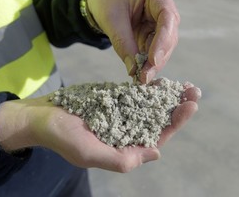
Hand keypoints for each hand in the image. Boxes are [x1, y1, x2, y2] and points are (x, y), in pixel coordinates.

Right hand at [0, 85, 199, 172]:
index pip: (158, 136)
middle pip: (159, 120)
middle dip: (177, 106)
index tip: (190, 105)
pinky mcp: (115, 102)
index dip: (176, 122)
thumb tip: (156, 153)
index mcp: (126, 148)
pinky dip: (149, 89)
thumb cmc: (63, 138)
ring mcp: (122, 115)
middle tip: (194, 90)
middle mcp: (128, 132)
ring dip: (168, 96)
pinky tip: (161, 80)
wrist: (43, 117)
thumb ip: (122, 158)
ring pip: (151, 106)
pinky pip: (137, 95)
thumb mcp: (90, 153)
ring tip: (184, 84)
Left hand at [87, 0, 179, 82]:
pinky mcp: (154, 34)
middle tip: (146, 76)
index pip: (167, 16)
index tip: (154, 60)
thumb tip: (134, 70)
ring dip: (154, 64)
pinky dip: (148, 63)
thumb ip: (124, 45)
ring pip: (165, 47)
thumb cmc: (106, 3)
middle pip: (169, 35)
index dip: (163, 40)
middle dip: (158, 58)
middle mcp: (162, 7)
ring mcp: (159, 22)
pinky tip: (142, 73)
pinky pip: (155, 51)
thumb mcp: (112, 21)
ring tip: (142, 78)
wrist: (101, 3)